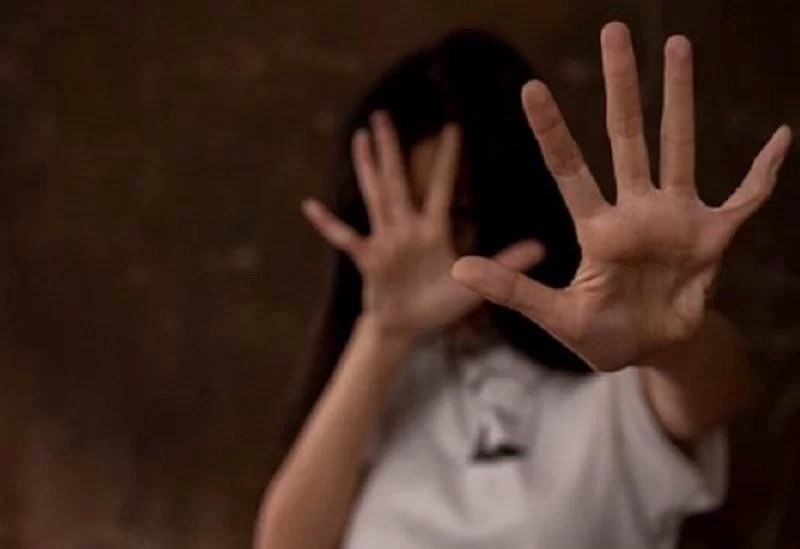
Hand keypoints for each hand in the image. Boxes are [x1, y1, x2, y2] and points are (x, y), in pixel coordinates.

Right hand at [304, 112, 543, 340]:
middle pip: (398, 181)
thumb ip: (505, 263)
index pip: (439, 187)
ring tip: (360, 138)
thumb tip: (543, 247)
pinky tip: (310, 205)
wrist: (407, 329)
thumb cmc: (439, 305)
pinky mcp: (368, 260)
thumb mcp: (473, 284)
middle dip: (393, 149)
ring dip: (367, 168)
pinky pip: (346, 238)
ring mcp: (385, 242)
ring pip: (375, 197)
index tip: (452, 127)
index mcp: (431, 231)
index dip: (446, 159)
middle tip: (384, 115)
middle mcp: (406, 229)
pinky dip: (328, 224)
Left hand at [452, 23, 791, 371]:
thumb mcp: (556, 316)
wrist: (653, 352)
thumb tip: (459, 267)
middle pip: (626, 136)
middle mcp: (634, 211)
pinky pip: (745, 198)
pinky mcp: (713, 236)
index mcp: (596, 230)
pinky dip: (763, 172)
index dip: (552, 130)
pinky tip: (782, 137)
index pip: (569, 169)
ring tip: (677, 45)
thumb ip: (512, 291)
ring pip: (678, 146)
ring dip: (680, 98)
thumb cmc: (602, 335)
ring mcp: (676, 218)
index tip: (530, 88)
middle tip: (614, 31)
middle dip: (621, 85)